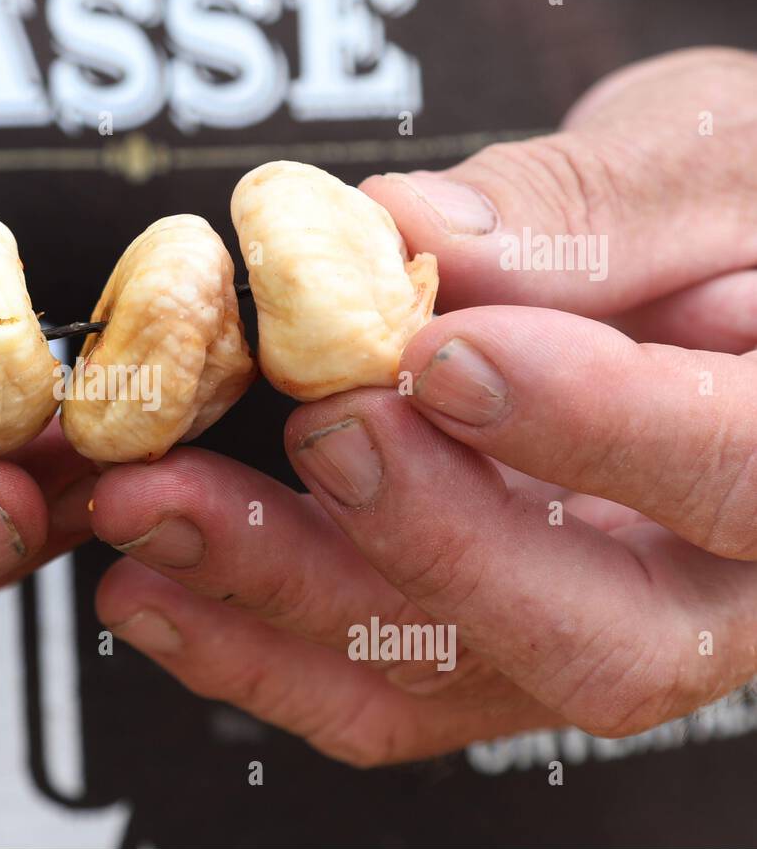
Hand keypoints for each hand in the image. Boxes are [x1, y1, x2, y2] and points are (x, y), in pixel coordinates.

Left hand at [91, 47, 756, 764]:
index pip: (737, 476)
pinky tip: (151, 590)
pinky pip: (372, 686)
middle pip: (591, 638)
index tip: (445, 354)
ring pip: (448, 673)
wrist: (705, 269)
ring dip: (284, 594)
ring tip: (154, 510)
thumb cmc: (732, 213)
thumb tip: (418, 242)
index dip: (588, 427)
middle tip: (317, 429)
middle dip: (426, 540)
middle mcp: (704, 583)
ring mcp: (581, 623)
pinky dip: (250, 647)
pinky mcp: (478, 639)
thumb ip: (588, 212)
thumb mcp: (708, 161)